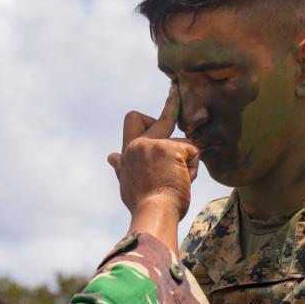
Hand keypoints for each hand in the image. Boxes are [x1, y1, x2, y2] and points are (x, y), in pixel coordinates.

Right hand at [107, 86, 199, 219]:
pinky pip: (193, 151)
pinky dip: (193, 167)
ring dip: (186, 161)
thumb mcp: (126, 182)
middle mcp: (139, 144)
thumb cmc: (142, 204)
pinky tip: (185, 180)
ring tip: (178, 182)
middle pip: (155, 117)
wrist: (153, 214)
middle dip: (169, 104)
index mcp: (129, 151)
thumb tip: (110, 156)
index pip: (132, 122)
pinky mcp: (172, 149)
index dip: (145, 119)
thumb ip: (121, 166)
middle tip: (175, 88)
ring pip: (182, 142)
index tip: (155, 113)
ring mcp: (155, 145)